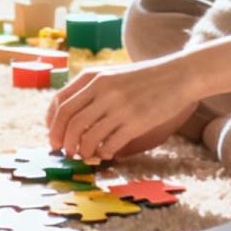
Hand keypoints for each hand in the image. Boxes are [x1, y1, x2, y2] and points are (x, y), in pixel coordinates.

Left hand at [46, 57, 199, 162]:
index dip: (52, 124)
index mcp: (94, 77)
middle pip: (68, 122)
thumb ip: (91, 90)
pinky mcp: (135, 122)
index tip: (53, 136)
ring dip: (81, 151)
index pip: (60, 103)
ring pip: (86, 136)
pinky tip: (107, 153)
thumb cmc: (144, 78)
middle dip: (61, 141)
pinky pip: (109, 144)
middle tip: (64, 152)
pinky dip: (103, 153)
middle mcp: (102, 90)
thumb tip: (69, 118)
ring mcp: (118, 107)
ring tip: (85, 155)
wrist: (178, 76)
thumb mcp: (113, 75)